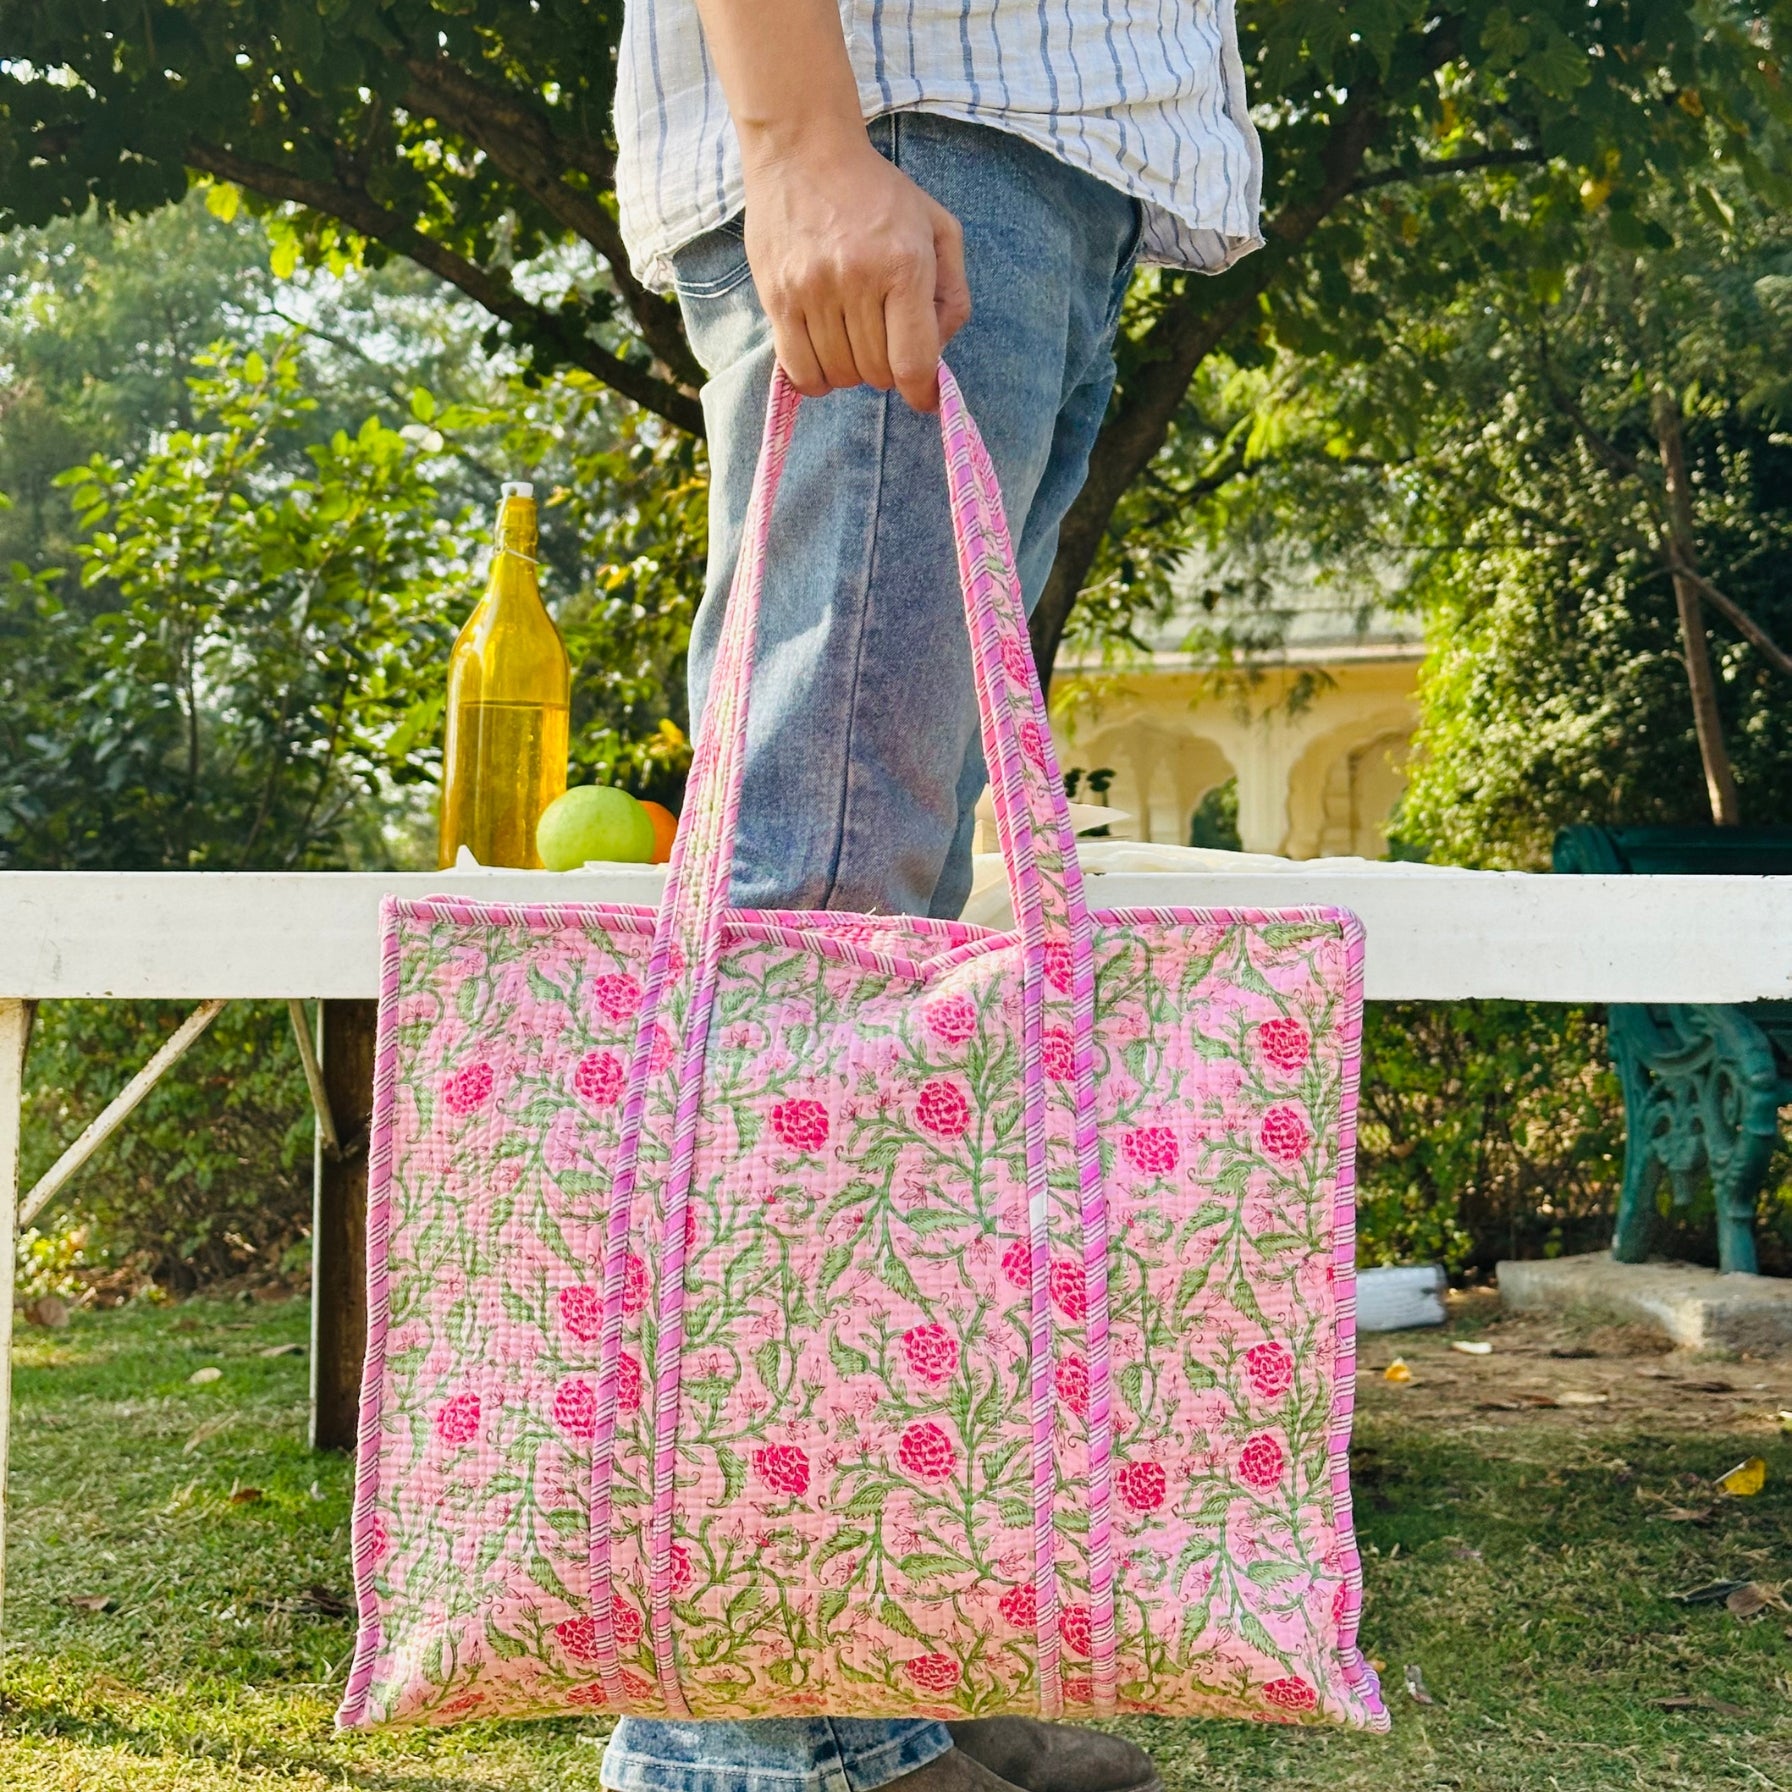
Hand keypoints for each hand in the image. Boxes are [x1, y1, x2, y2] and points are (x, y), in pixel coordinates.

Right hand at [741, 129, 970, 412]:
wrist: (804, 150)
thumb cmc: (879, 193)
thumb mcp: (938, 228)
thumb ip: (953, 294)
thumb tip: (938, 355)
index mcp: (904, 265)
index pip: (913, 360)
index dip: (922, 391)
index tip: (924, 397)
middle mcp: (857, 280)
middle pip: (877, 372)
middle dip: (888, 370)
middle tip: (884, 341)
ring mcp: (812, 292)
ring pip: (840, 375)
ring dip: (852, 371)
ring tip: (854, 338)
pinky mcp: (777, 298)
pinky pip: (799, 369)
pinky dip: (817, 377)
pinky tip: (826, 355)